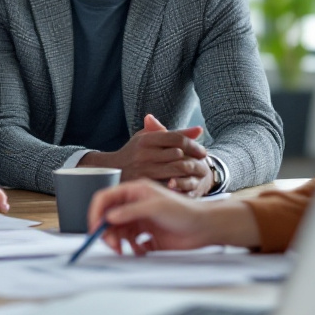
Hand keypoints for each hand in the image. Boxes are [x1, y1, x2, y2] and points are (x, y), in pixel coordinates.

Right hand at [80, 115, 211, 194]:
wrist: (112, 170)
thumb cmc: (135, 152)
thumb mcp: (149, 138)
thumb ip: (174, 133)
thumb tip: (199, 130)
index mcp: (146, 139)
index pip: (176, 138)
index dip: (193, 145)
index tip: (202, 152)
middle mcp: (144, 154)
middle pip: (178, 154)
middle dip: (193, 158)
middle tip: (202, 163)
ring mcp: (143, 170)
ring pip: (176, 170)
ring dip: (190, 171)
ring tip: (196, 172)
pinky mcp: (145, 184)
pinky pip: (170, 183)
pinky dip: (181, 183)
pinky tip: (186, 182)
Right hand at [87, 179, 260, 254]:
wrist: (205, 227)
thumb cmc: (185, 211)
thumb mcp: (155, 207)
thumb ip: (130, 212)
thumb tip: (109, 217)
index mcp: (134, 192)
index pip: (106, 199)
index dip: (96, 212)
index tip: (94, 228)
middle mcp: (135, 205)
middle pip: (109, 218)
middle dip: (107, 232)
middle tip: (113, 245)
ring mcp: (141, 221)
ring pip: (119, 233)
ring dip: (119, 242)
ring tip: (127, 250)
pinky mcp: (147, 236)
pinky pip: (131, 244)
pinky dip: (132, 249)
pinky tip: (142, 250)